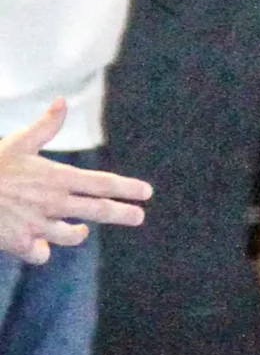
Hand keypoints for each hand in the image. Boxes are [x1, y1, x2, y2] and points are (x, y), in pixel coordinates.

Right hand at [0, 103, 149, 261]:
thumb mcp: (17, 142)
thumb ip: (45, 127)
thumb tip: (62, 101)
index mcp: (55, 177)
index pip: (102, 183)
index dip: (126, 188)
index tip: (146, 192)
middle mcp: (53, 202)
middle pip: (98, 210)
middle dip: (122, 213)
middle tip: (138, 216)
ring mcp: (39, 224)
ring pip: (73, 236)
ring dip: (78, 233)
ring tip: (80, 230)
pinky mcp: (21, 242)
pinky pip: (41, 253)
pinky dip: (42, 251)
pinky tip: (40, 246)